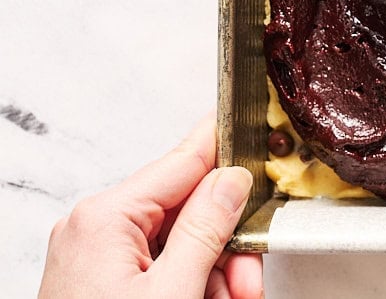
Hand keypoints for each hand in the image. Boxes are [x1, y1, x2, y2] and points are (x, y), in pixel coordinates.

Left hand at [39, 113, 262, 298]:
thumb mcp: (174, 292)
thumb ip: (206, 229)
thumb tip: (231, 180)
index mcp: (105, 218)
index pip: (182, 161)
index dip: (225, 150)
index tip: (258, 134)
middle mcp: (96, 229)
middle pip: (188, 209)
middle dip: (229, 244)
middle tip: (250, 281)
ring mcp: (98, 258)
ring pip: (183, 242)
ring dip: (218, 272)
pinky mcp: (104, 283)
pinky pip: (164, 267)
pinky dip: (196, 285)